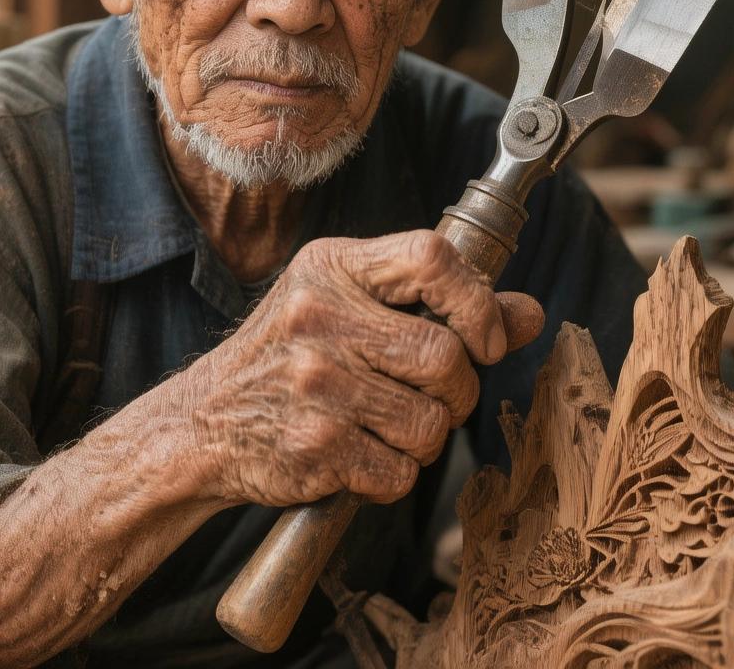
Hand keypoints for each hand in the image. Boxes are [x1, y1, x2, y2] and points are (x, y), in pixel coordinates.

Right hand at [180, 230, 543, 507]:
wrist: (203, 422)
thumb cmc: (287, 354)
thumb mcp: (349, 304)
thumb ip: (436, 302)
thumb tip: (529, 313)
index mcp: (332, 267)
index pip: (431, 257)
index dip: (477, 301)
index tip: (483, 338)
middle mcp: (320, 316)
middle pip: (445, 355)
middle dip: (459, 388)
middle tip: (433, 394)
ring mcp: (314, 382)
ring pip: (432, 422)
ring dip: (426, 437)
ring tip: (387, 425)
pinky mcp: (313, 445)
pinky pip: (400, 473)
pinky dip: (393, 475)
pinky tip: (360, 455)